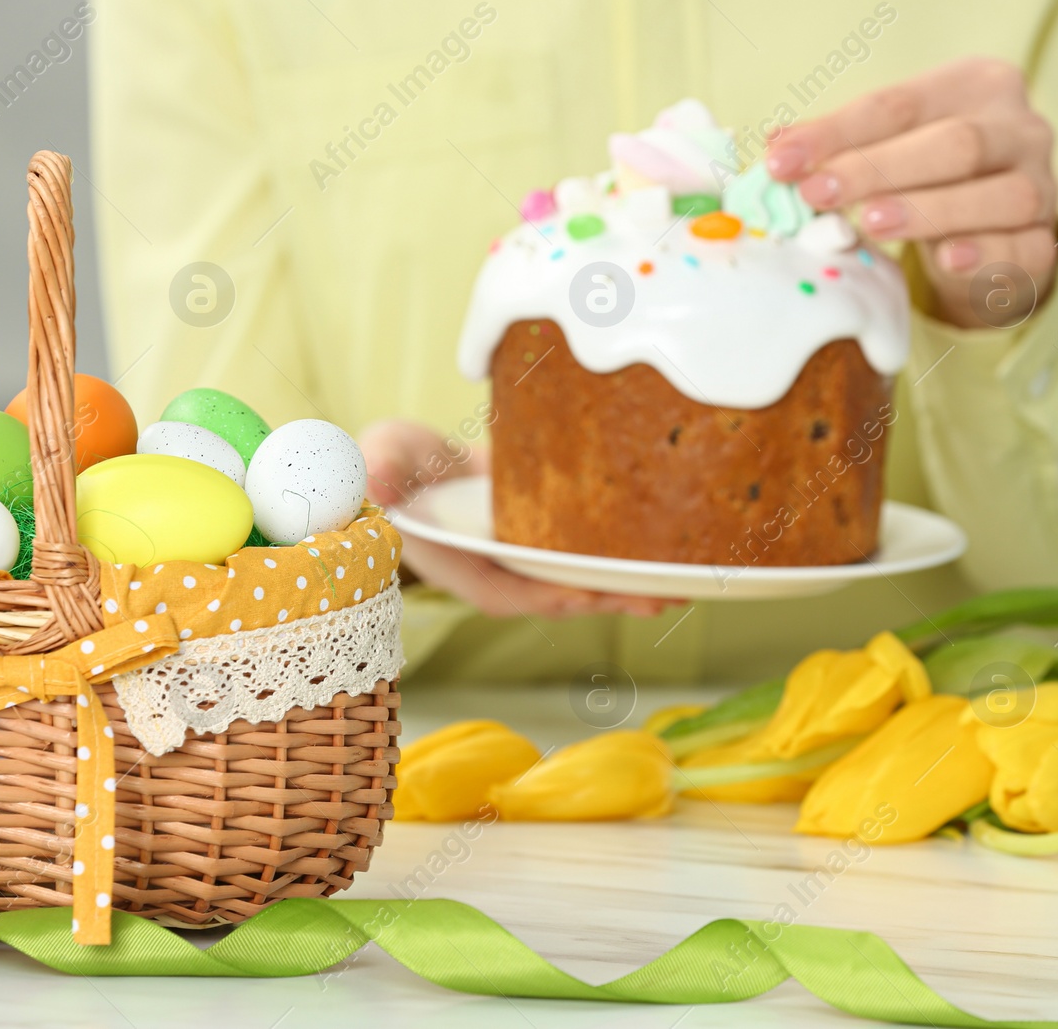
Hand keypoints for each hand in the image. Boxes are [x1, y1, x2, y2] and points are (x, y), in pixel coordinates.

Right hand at [360, 418, 675, 619]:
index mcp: (454, 563)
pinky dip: (621, 553)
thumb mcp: (380, 459)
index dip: (541, 595)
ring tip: (680, 584)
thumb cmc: (385, 463)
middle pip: (552, 593)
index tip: (582, 595)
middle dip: (604, 599)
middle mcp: (494, 569)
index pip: (500, 591)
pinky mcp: (540, 537)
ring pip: (576, 577)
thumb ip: (381, 470)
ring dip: (624, 584)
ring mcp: (520, 556)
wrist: (406, 458)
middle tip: (659, 596)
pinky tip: (662, 548)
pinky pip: (582, 550)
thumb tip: (377, 481)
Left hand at [766, 57, 1057, 328]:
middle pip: (954, 144)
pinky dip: (986, 254)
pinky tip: (949, 258)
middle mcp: (1021, 130)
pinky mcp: (1045, 243)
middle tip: (817, 193)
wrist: (994, 232)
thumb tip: (776, 149)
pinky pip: (1022, 249)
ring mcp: (1042, 186)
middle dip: (878, 169)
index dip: (837, 132)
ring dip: (929, 210)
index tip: (780, 160)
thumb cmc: (929, 178)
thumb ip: (840, 146)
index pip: (899, 105)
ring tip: (869, 222)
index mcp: (975, 87)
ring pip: (997, 196)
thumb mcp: (887, 149)